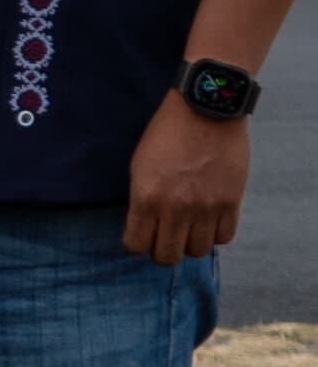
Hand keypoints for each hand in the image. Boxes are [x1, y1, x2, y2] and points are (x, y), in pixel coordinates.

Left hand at [125, 97, 248, 265]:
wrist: (205, 110)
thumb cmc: (165, 134)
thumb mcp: (139, 165)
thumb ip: (141, 200)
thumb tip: (144, 228)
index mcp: (145, 196)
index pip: (136, 245)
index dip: (137, 243)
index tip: (142, 235)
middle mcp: (174, 207)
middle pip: (167, 256)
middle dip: (162, 251)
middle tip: (165, 237)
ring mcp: (205, 207)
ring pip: (197, 251)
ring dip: (190, 243)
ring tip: (188, 227)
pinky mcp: (231, 202)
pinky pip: (224, 238)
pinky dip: (215, 234)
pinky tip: (208, 220)